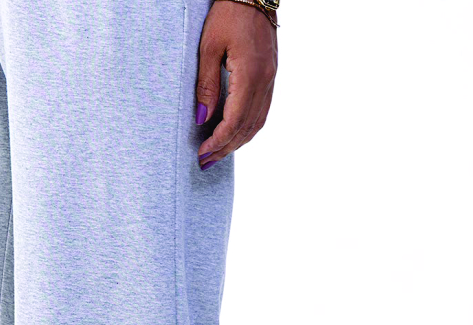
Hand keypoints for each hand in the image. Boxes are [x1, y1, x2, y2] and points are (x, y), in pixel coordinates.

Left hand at [195, 2, 277, 169]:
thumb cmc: (228, 13)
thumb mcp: (208, 47)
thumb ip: (206, 86)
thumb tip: (201, 119)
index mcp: (250, 74)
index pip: (235, 120)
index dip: (218, 142)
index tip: (203, 154)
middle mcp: (265, 80)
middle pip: (247, 127)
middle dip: (226, 148)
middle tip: (206, 162)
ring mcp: (271, 78)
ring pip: (258, 122)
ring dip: (238, 142)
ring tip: (219, 153)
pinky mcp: (270, 75)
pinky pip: (262, 110)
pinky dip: (248, 128)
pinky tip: (234, 134)